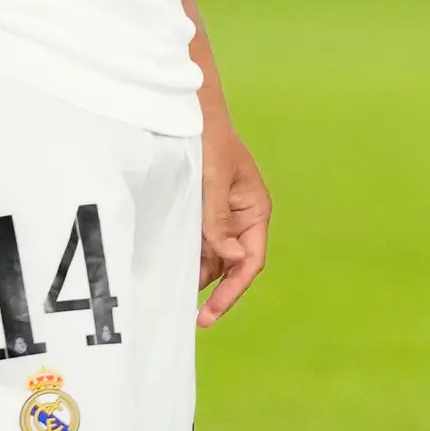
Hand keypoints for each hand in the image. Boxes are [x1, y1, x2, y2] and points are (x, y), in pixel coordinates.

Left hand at [197, 114, 270, 323]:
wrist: (191, 113)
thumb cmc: (209, 140)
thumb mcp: (212, 181)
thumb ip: (218, 221)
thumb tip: (231, 258)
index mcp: (255, 210)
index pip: (250, 261)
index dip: (233, 290)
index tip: (210, 313)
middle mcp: (243, 218)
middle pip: (233, 265)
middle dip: (215, 289)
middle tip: (194, 317)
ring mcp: (224, 217)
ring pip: (215, 257)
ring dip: (200, 274)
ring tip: (177, 295)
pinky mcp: (204, 213)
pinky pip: (200, 243)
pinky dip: (190, 257)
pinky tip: (174, 270)